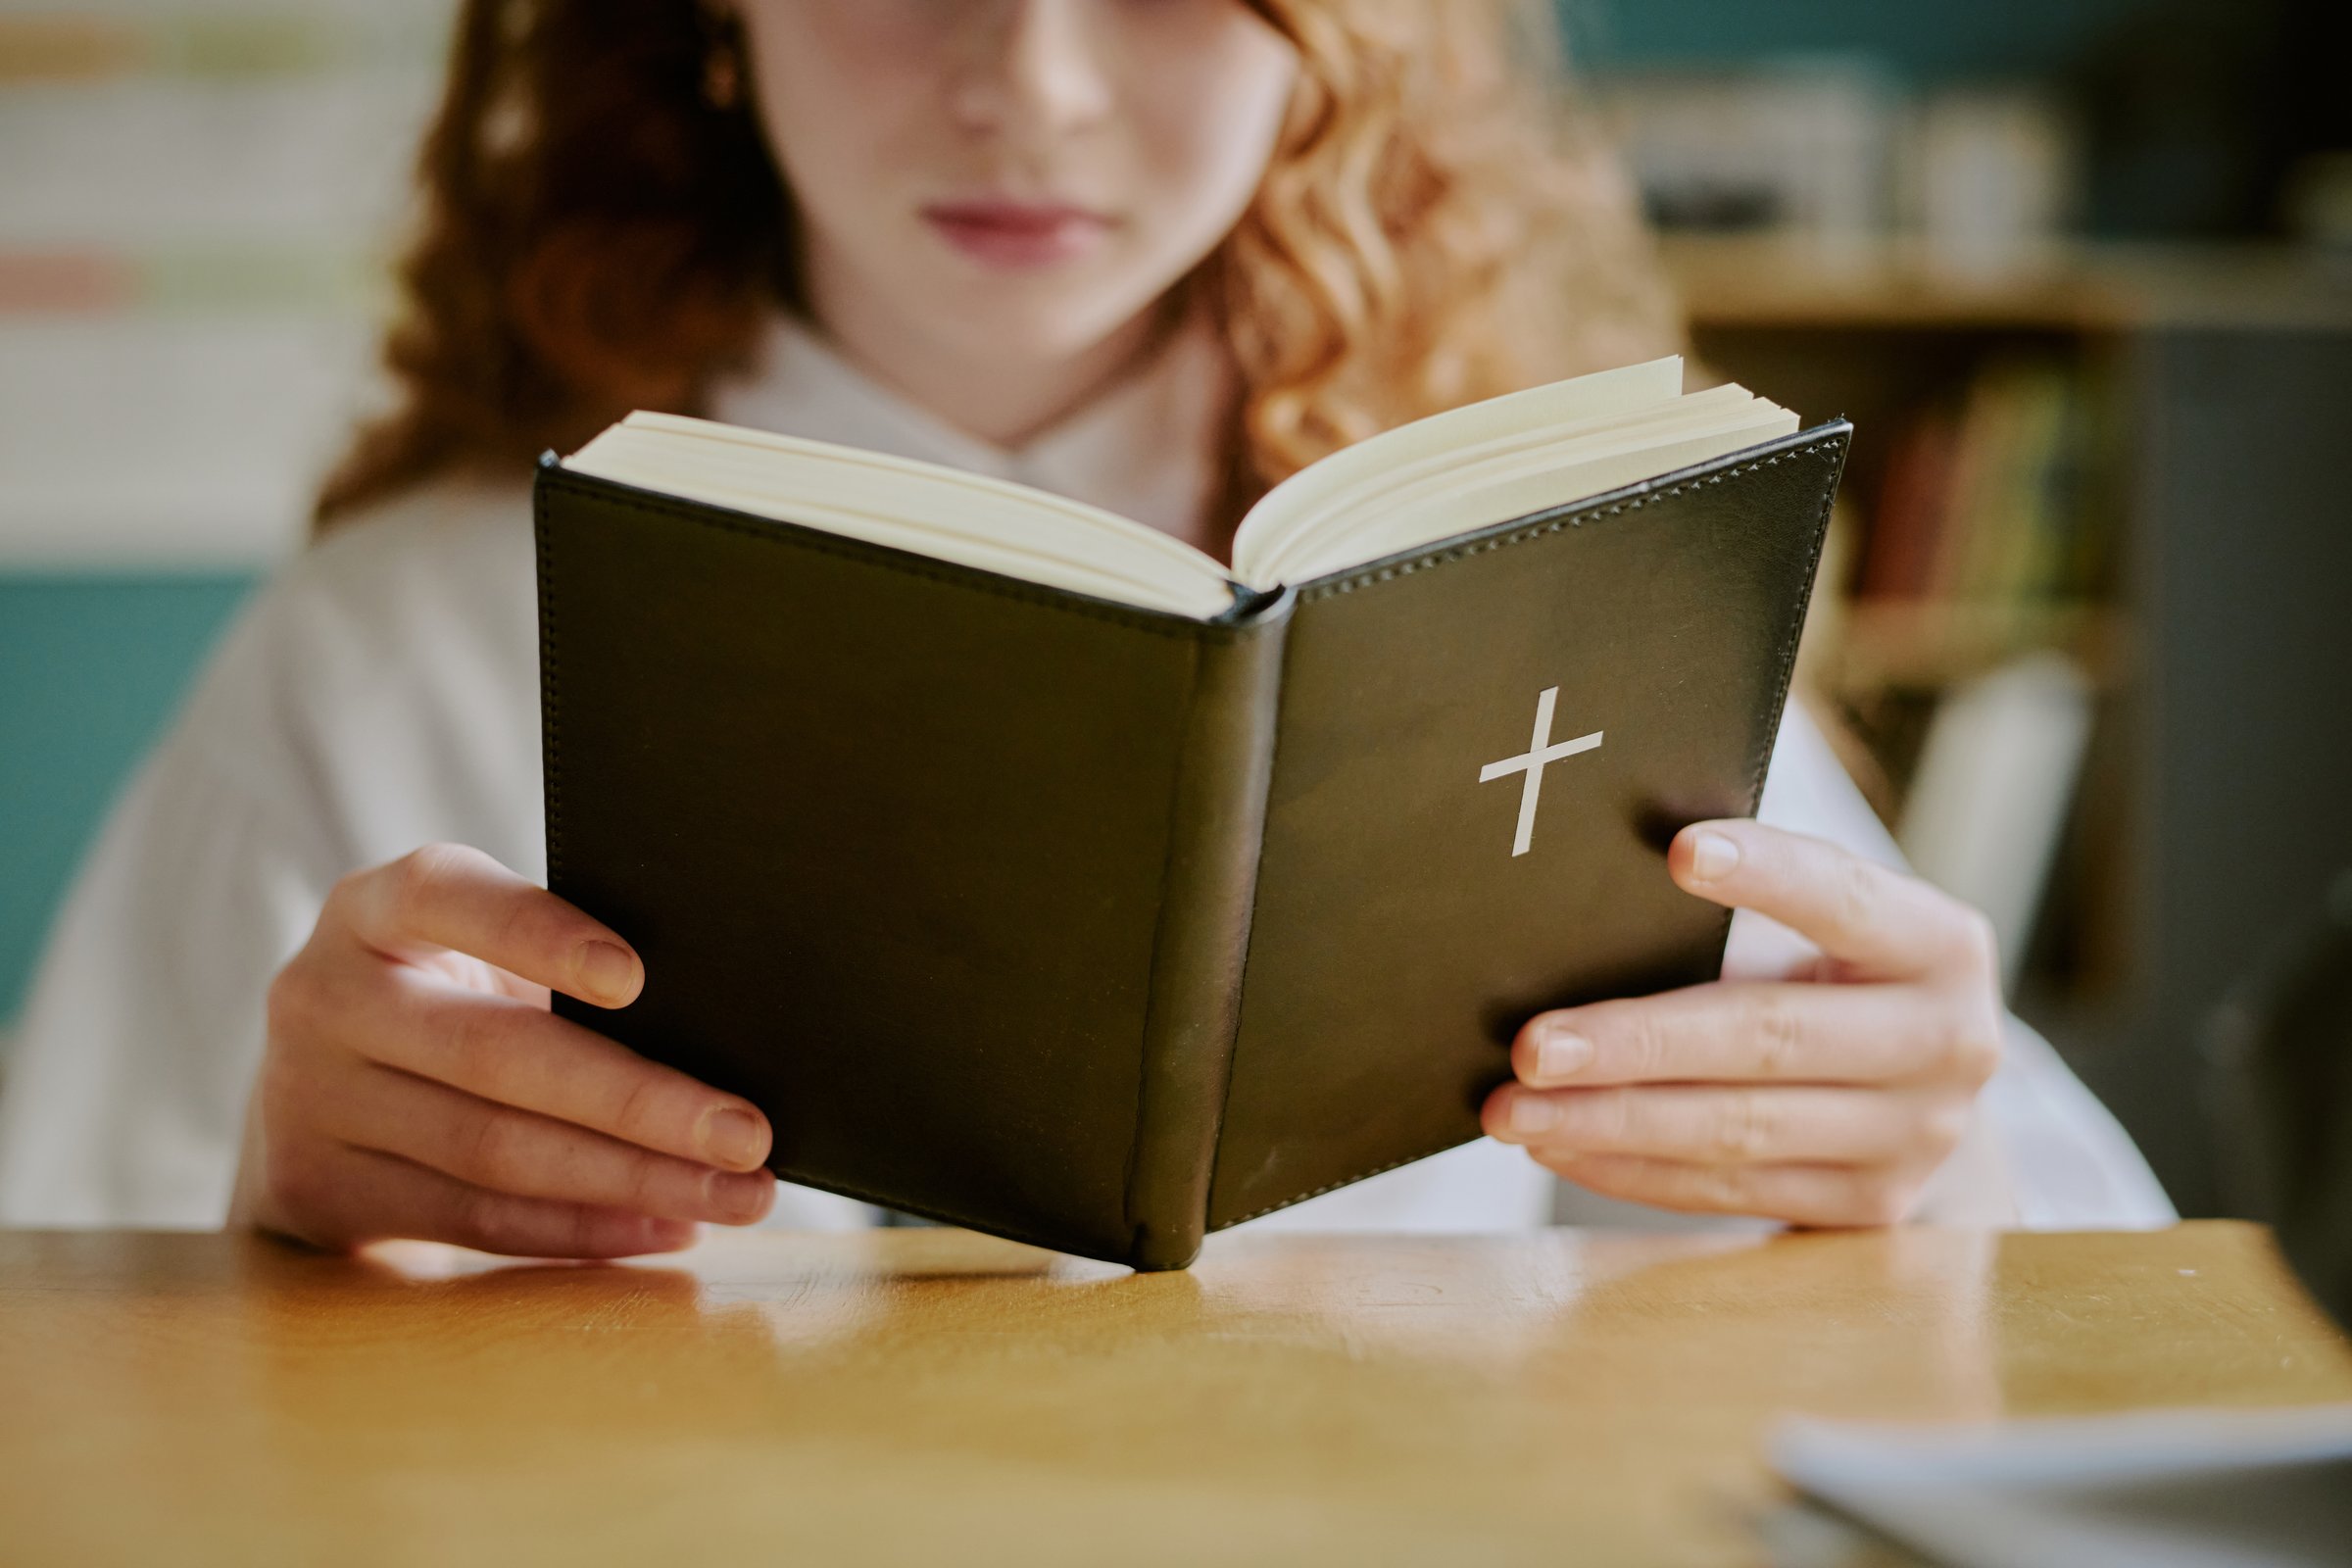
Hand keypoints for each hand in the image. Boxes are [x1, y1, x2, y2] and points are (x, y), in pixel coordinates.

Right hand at [231, 843, 776, 1256]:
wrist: (318, 1096)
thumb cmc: (451, 1003)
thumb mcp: (478, 961)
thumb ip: (560, 972)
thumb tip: (722, 1031)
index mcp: (372, 910)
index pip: (445, 896)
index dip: (539, 933)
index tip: (637, 977)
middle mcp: (323, 994)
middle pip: (494, 1052)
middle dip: (639, 1101)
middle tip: (748, 1134)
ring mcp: (306, 1097)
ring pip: (494, 1151)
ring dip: (632, 1181)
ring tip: (736, 1194)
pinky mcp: (318, 1190)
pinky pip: (474, 1220)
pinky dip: (583, 1230)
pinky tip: (666, 1226)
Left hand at [1480, 820, 2002, 1226]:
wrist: (1916, 1089)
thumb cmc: (1833, 974)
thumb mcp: (1826, 929)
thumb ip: (1742, 912)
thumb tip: (1581, 904)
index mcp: (1940, 945)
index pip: (1844, 898)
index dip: (1766, 874)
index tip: (1675, 849)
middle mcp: (1947, 1044)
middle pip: (1770, 1037)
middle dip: (1638, 1042)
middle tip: (1532, 1046)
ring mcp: (1915, 1138)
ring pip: (1737, 1129)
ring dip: (1610, 1120)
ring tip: (1514, 1108)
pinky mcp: (1867, 1207)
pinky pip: (1726, 1189)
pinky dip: (1629, 1167)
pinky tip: (1558, 1143)